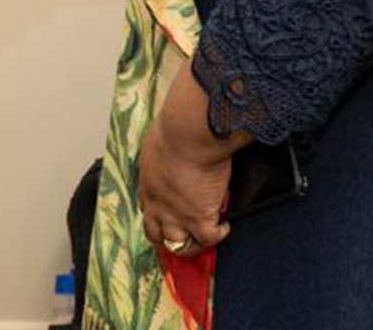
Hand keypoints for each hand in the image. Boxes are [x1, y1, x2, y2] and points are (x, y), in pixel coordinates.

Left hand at [136, 68, 242, 257]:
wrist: (189, 131)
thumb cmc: (175, 126)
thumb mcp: (160, 137)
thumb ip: (165, 144)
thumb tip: (174, 134)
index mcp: (148, 183)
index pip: (147, 209)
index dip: (158, 216)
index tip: (169, 215)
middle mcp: (157, 204)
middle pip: (156, 235)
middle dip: (167, 239)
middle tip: (182, 237)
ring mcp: (177, 215)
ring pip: (179, 246)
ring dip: (191, 244)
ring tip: (204, 237)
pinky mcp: (199, 218)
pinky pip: (209, 238)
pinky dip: (219, 234)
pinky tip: (225, 226)